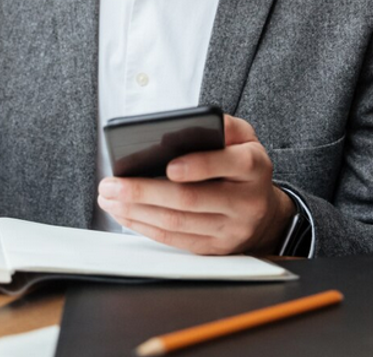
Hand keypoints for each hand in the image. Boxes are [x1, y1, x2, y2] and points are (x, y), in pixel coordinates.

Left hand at [96, 115, 294, 254]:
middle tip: (112, 184)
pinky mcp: (215, 248)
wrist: (264, 211)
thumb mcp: (243, 137)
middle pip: (191, 199)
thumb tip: (188, 124)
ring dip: (137, 211)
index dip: (198, 166)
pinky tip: (124, 214)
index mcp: (253, 167)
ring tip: (109, 198)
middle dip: (145, 191)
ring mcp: (231, 229)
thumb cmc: (242, 165)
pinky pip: (175, 240)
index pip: (228, 164)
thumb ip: (222, 125)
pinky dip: (145, 227)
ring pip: (178, 223)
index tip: (168, 166)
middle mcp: (246, 201)